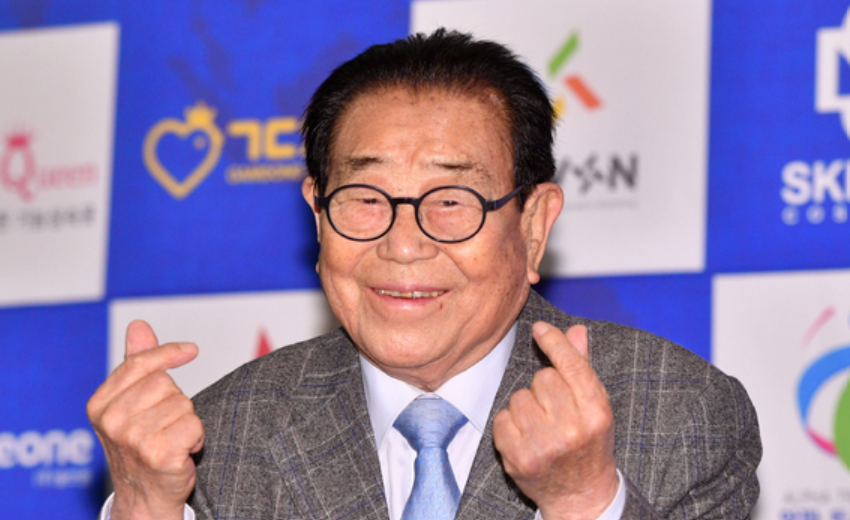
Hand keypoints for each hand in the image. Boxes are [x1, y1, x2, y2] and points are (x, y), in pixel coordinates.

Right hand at [86, 320, 203, 519]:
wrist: (145, 498)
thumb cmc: (141, 446)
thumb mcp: (131, 403)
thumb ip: (136, 363)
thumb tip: (139, 325)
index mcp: (100, 404)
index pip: (140, 363)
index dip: (168, 353)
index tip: (191, 350)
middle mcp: (112, 421)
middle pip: (166, 384)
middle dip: (175, 402)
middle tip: (164, 426)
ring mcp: (133, 439)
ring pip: (183, 404)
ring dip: (187, 422)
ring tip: (171, 440)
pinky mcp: (158, 454)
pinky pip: (194, 425)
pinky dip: (196, 438)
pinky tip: (181, 453)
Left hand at [493, 322, 617, 519]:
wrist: (580, 494)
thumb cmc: (588, 443)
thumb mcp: (595, 406)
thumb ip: (582, 367)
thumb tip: (575, 330)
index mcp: (596, 412)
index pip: (571, 365)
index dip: (554, 342)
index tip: (540, 329)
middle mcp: (572, 428)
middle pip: (542, 378)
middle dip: (544, 387)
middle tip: (554, 409)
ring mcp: (544, 445)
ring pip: (519, 397)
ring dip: (525, 406)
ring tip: (540, 424)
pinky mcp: (519, 458)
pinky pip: (502, 418)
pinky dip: (509, 424)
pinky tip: (525, 437)